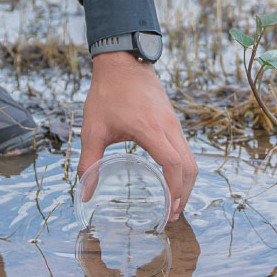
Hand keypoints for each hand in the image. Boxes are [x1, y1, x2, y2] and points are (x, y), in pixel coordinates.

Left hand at [77, 51, 197, 222]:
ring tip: (173, 201)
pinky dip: (183, 168)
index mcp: (150, 128)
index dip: (174, 190)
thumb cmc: (106, 93)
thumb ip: (89, 161)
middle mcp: (168, 126)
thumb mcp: (93, 128)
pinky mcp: (173, 119)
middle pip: (189, 167)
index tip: (169, 210)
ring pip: (191, 158)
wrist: (121, 61)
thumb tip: (85, 192)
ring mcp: (174, 122)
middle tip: (171, 215)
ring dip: (186, 182)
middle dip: (184, 194)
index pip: (173, 164)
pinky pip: (185, 148)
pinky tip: (170, 178)